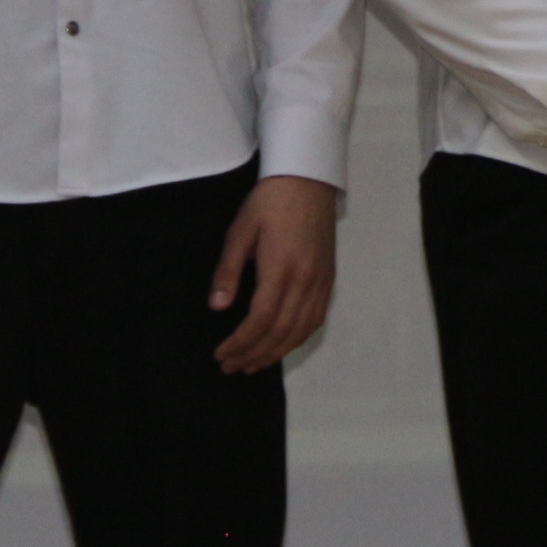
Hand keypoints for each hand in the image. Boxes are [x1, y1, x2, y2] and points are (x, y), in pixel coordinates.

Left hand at [211, 173, 340, 372]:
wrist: (308, 180)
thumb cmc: (269, 202)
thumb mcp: (240, 230)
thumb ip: (229, 270)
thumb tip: (218, 307)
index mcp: (281, 267)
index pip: (260, 319)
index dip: (240, 342)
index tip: (221, 354)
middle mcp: (306, 280)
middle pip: (281, 332)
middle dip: (254, 354)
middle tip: (231, 367)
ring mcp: (321, 281)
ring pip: (301, 330)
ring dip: (276, 353)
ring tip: (253, 364)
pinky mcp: (328, 278)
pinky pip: (316, 318)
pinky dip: (298, 338)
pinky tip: (282, 344)